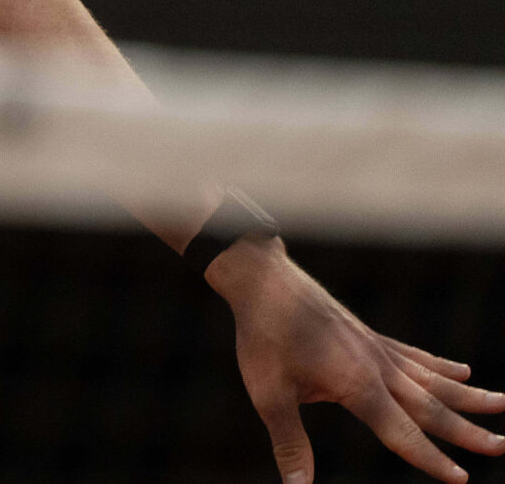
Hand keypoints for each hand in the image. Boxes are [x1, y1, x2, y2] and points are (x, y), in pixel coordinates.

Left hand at [210, 236, 504, 482]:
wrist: (261, 278)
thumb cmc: (262, 336)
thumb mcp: (268, 394)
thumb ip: (290, 443)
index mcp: (358, 386)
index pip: (403, 433)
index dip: (431, 460)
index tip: (462, 479)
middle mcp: (378, 368)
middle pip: (432, 407)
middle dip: (468, 431)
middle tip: (503, 447)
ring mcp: (377, 348)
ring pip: (433, 378)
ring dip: (469, 395)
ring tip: (503, 404)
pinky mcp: (369, 334)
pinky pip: (414, 355)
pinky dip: (440, 365)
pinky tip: (463, 370)